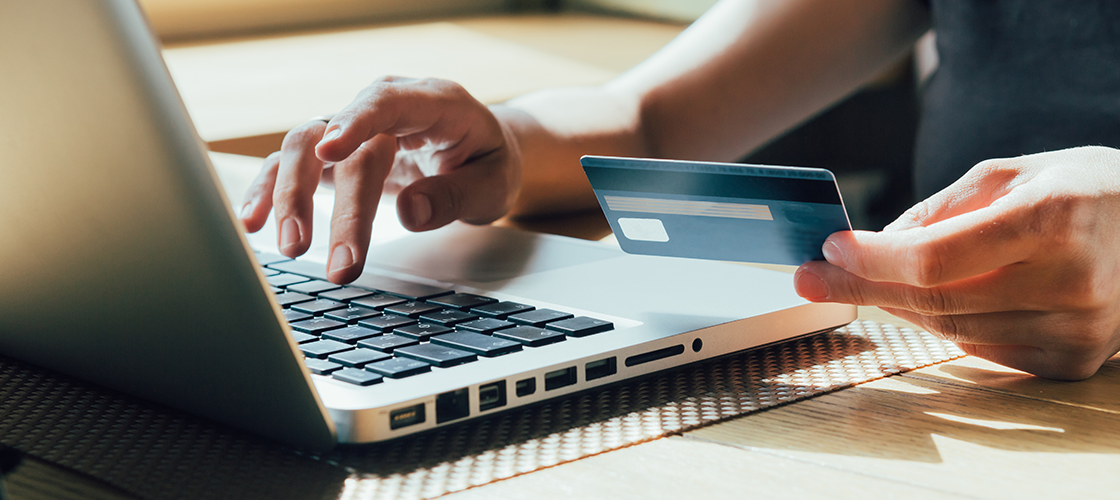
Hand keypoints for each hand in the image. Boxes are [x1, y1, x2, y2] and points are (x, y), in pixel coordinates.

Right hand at [238, 77, 521, 283]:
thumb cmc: (487, 164)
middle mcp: (384, 108)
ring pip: (304, 147)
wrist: (480, 155)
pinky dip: (270, 190)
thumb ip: (456, 196)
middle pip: (341, 140)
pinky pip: (293, 164)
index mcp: (433, 103)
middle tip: (340, 264)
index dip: (357, 121)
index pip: (387, 102)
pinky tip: (253, 222)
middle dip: (335, 203)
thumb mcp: (494, 183)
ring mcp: (354, 128)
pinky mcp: (335, 153)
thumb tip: (410, 212)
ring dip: (291, 197)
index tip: (332, 151)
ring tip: (292, 249)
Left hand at [794, 146, 1119, 379]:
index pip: (937, 258)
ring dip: (898, 305)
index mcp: (1054, 218)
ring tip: (869, 280)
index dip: (874, 260)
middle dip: (863, 286)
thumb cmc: (1080, 192)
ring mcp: (1076, 330)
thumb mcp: (1009, 174)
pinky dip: (943, 324)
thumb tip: (874, 245)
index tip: (830, 250)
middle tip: (811, 278)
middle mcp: (1071, 280)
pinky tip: (926, 300)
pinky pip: (979, 348)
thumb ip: (939, 210)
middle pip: (934, 299)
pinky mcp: (1071, 361)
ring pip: (950, 329)